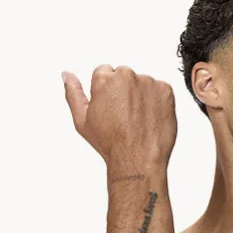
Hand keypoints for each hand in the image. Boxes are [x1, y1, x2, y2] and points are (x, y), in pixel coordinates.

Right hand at [62, 65, 176, 170]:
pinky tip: (150, 119)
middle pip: (124, 77)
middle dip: (124, 92)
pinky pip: (160, 91)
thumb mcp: (82, 120)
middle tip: (125, 117)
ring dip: (141, 97)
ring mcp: (148, 83)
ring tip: (138, 120)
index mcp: (105, 79)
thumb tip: (67, 75)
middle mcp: (126, 76)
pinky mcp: (165, 91)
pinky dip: (157, 102)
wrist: (137, 160)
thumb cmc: (111, 144)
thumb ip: (73, 93)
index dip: (107, 92)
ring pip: (143, 84)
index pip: (105, 73)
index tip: (111, 108)